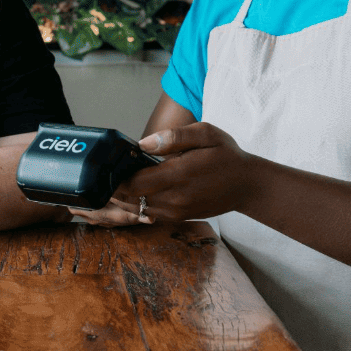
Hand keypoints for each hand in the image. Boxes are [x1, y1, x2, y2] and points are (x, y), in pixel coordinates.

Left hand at [71, 122, 257, 223]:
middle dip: (113, 188)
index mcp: (178, 175)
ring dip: (123, 198)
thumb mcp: (206, 133)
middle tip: (102, 173)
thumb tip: (143, 143)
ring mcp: (176, 211)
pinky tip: (133, 190)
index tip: (105, 164)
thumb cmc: (226, 155)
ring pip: (137, 210)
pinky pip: (149, 214)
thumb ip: (174, 137)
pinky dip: (136, 205)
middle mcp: (175, 198)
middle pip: (130, 199)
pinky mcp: (178, 217)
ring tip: (113, 182)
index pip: (133, 183)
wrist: (248, 186)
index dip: (114, 177)